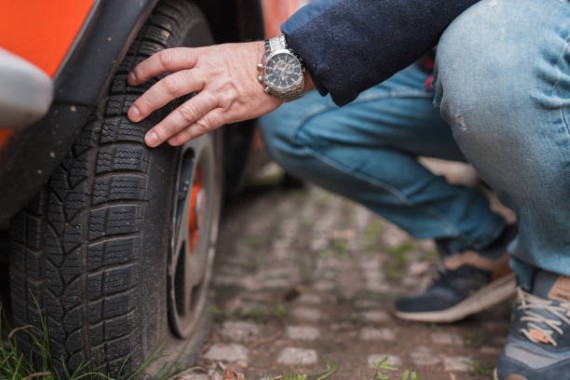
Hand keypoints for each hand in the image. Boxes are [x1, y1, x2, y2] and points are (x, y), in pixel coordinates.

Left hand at [127, 41, 281, 146]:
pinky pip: (204, 125)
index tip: (132, 79)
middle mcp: (208, 75)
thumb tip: (176, 74)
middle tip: (133, 115)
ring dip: (165, 127)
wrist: (280, 68)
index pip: (166, 59)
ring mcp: (219, 94)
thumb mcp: (221, 53)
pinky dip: (187, 134)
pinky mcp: (230, 111)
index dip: (146, 69)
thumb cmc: (251, 60)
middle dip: (148, 102)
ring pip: (186, 112)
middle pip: (170, 87)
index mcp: (203, 57)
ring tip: (150, 139)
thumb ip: (198, 64)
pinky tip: (174, 141)